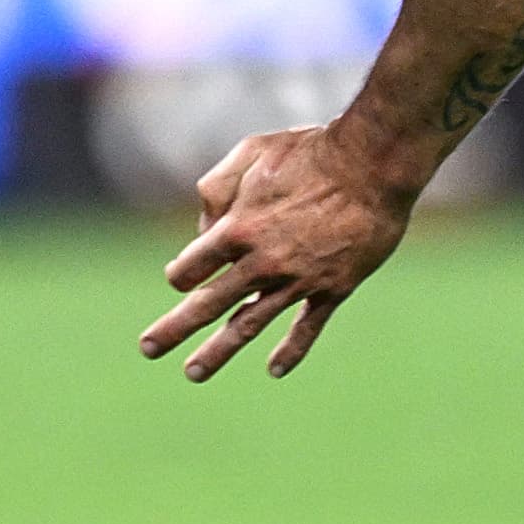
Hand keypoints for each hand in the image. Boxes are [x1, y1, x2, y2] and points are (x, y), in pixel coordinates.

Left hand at [140, 123, 417, 381]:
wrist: (374, 165)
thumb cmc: (312, 151)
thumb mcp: (253, 150)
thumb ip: (217, 185)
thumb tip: (205, 226)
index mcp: (238, 229)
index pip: (190, 269)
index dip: (182, 273)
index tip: (185, 275)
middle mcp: (262, 262)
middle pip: (207, 304)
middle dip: (174, 329)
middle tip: (148, 348)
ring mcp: (297, 280)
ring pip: (248, 325)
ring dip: (218, 351)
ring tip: (193, 372)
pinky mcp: (332, 288)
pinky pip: (306, 327)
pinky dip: (290, 351)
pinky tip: (275, 370)